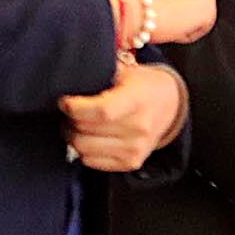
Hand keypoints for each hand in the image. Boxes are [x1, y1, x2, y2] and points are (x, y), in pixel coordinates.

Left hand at [60, 61, 186, 171]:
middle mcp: (139, 128)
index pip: (101, 111)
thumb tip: (71, 75)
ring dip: (73, 136)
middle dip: (69, 120)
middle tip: (70, 112)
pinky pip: (91, 161)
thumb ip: (100, 72)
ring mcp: (135, 149)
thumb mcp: (126, 72)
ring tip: (77, 124)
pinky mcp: (130, 162)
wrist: (169, 106)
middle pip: (86, 131)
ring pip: (83, 148)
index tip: (65, 102)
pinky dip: (84, 150)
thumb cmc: (142, 87)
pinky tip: (90, 137)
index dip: (75, 108)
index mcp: (137, 101)